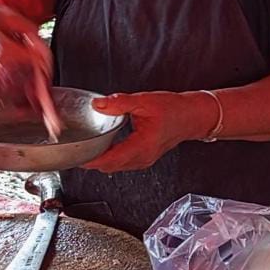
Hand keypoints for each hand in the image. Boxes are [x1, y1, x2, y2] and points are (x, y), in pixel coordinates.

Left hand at [82, 91, 216, 173]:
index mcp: (142, 146)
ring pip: (116, 167)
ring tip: (86, 149)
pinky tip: (104, 148)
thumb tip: (99, 105)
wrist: (193, 115)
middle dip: (91, 161)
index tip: (76, 155)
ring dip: (101, 161)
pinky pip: (123, 163)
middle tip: (76, 151)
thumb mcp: (145, 101)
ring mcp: (144, 160)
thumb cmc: (175, 110)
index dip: (90, 159)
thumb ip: (120, 103)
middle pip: (110, 167)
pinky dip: (111, 158)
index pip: (109, 160)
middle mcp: (143, 158)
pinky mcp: (145, 157)